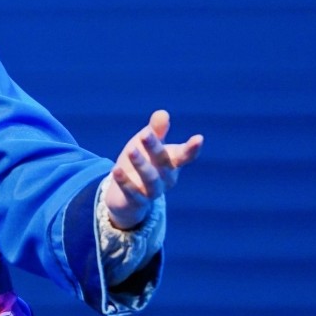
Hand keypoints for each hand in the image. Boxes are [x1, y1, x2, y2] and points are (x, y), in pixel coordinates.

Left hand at [103, 110, 203, 229]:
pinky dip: (125, 182)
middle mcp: (166, 178)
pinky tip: (116, 170)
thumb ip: (155, 131)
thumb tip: (162, 113)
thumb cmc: (141, 164)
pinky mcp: (136, 201)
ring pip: (150, 179)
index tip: (199, 138)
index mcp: (172, 163)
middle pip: (163, 162)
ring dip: (141, 164)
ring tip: (131, 150)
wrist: (125, 196)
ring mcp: (152, 191)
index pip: (185, 155)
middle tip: (145, 133)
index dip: (192, 148)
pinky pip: (132, 193)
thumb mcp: (146, 145)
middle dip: (154, 148)